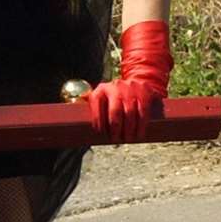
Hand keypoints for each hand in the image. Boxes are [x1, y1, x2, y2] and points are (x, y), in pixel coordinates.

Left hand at [87, 20, 170, 142]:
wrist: (137, 81)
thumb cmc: (115, 96)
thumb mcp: (101, 96)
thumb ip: (90, 103)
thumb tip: (76, 109)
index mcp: (101, 89)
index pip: (96, 105)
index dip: (98, 120)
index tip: (100, 133)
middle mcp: (115, 87)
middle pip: (115, 111)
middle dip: (115, 127)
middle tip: (116, 140)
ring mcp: (131, 89)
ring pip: (130, 113)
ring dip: (129, 129)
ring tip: (128, 139)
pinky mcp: (144, 93)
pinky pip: (143, 111)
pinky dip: (141, 125)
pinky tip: (139, 133)